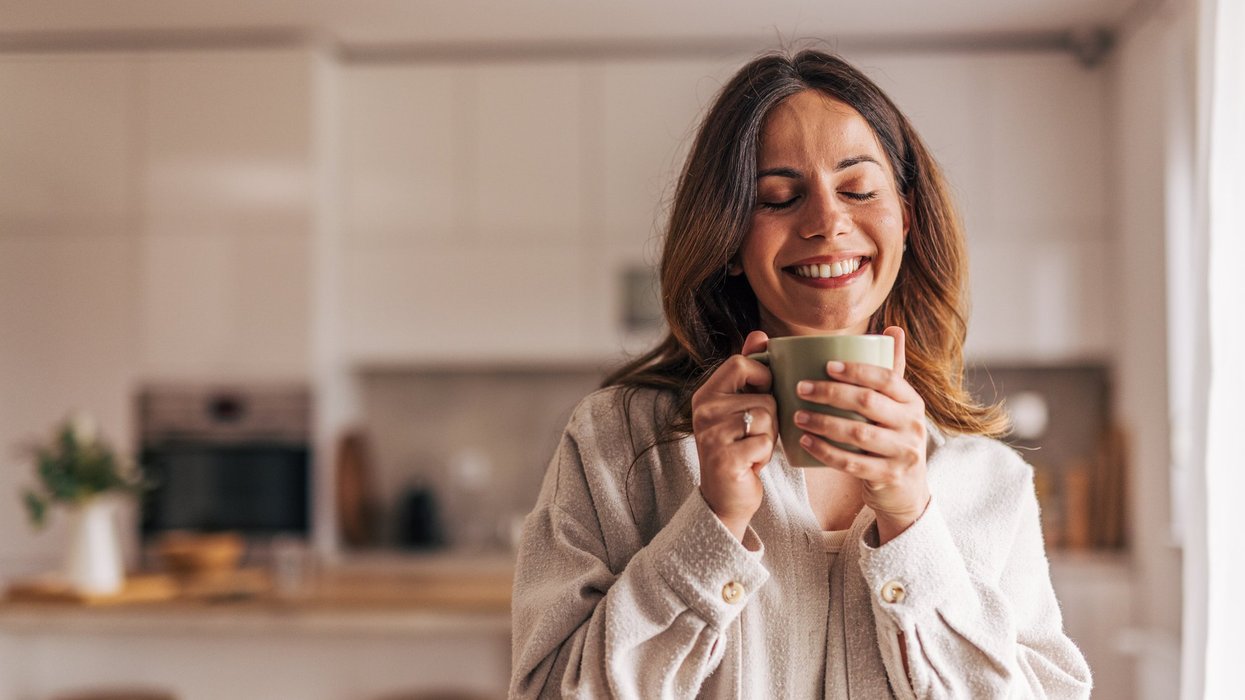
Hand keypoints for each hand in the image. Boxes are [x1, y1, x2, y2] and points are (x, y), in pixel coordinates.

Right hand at [692, 331, 777, 540]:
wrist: (725, 498)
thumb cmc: (740, 448)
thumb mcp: (742, 406)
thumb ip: (750, 369)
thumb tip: (760, 333)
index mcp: (706, 393)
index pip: (742, 363)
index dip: (763, 378)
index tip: (761, 398)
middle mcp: (704, 410)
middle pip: (763, 396)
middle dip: (770, 419)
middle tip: (753, 436)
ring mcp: (711, 434)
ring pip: (767, 419)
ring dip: (769, 439)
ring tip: (751, 450)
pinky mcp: (724, 457)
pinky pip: (764, 443)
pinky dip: (765, 456)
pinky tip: (750, 465)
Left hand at [793, 326, 929, 543]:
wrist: (906, 491)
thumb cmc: (893, 439)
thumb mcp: (899, 407)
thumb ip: (892, 371)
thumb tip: (893, 329)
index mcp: (913, 402)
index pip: (887, 378)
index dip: (857, 370)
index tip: (826, 365)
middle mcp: (913, 425)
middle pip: (868, 402)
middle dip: (830, 393)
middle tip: (800, 388)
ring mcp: (903, 453)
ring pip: (857, 433)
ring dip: (823, 422)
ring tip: (797, 414)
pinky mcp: (888, 476)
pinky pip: (851, 462)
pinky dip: (825, 451)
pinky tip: (805, 442)